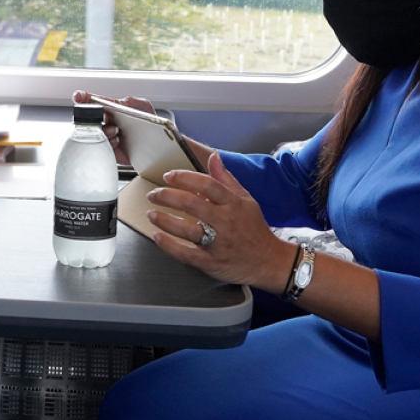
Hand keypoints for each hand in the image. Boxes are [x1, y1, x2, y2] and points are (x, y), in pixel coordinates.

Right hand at [71, 90, 155, 165]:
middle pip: (87, 118)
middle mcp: (105, 122)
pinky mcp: (108, 150)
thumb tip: (120, 102)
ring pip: (93, 133)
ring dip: (103, 130)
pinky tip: (118, 141)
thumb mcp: (144, 107)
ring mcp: (105, 136)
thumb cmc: (150, 123)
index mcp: (110, 109)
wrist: (157, 144)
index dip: (83, 98)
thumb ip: (132, 101)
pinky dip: (108, 143)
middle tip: (104, 116)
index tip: (78, 96)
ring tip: (116, 130)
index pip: (92, 101)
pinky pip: (101, 147)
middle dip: (92, 116)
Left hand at [144, 151, 296, 290]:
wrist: (269, 261)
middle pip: (192, 204)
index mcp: (233, 204)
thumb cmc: (254, 229)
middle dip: (168, 196)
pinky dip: (169, 245)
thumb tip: (213, 158)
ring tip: (151, 213)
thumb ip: (226, 179)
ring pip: (187, 229)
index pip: (207, 185)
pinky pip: (186, 254)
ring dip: (165, 220)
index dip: (185, 178)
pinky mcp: (211, 262)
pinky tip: (158, 236)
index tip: (169, 176)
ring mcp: (218, 243)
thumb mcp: (245, 200)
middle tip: (154, 194)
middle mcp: (225, 222)